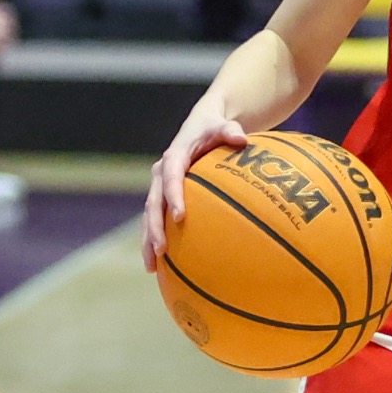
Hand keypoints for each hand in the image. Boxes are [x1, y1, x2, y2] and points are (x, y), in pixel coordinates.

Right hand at [141, 114, 250, 272]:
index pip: (171, 177)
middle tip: (161, 250)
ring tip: (152, 267)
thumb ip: (231, 130)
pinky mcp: (163, 196)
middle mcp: (162, 172)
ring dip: (148, 240)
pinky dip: (155, 240)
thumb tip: (242, 139)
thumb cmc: (215, 128)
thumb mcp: (223, 125)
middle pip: (153, 203)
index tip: (179, 217)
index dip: (173, 196)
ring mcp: (160, 186)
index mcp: (174, 156)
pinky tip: (161, 266)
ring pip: (149, 216)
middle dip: (154, 228)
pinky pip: (156, 220)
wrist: (201, 126)